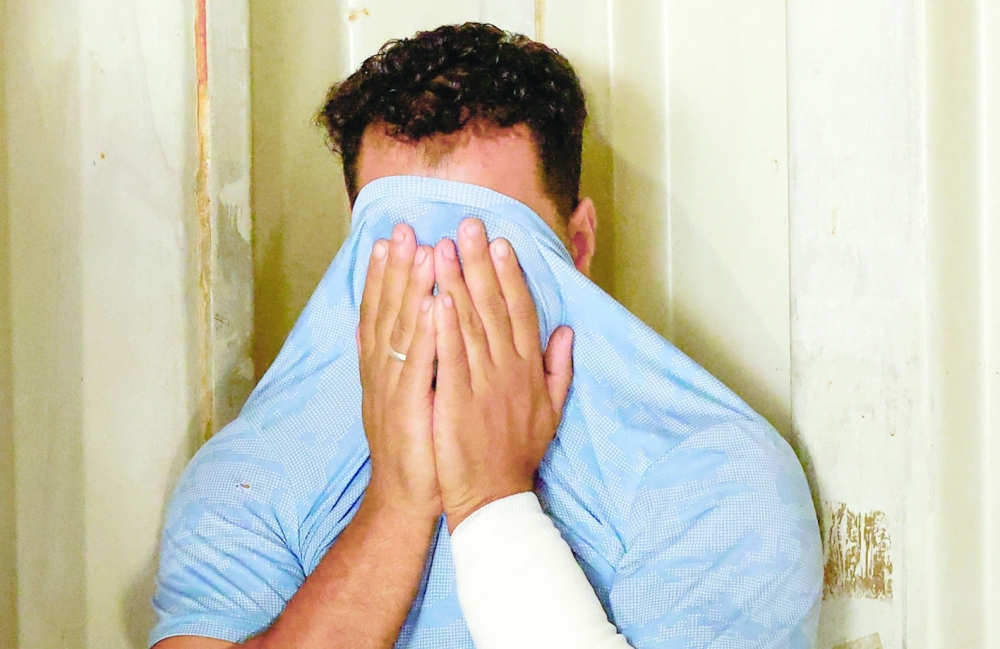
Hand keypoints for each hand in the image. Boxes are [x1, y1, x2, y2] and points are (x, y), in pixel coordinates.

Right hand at [358, 223, 440, 520]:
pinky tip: (432, 304)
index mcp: (386, 367)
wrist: (408, 496)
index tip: (394, 238)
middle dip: (395, 267)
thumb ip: (408, 359)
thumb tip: (401, 327)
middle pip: (387, 310)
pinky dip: (423, 333)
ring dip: (409, 288)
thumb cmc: (417, 445)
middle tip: (403, 228)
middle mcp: (383, 372)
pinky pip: (418, 365)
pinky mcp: (408, 408)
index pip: (383, 311)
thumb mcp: (407, 397)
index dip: (386, 274)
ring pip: (400, 329)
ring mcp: (393, 389)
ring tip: (420, 250)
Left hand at [431, 218, 573, 531]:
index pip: (520, 310)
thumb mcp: (552, 410)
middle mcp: (509, 368)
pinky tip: (434, 296)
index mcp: (529, 368)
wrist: (495, 496)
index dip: (510, 274)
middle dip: (480, 262)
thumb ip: (558, 367)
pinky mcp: (458, 399)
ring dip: (457, 282)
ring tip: (443, 246)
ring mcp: (484, 382)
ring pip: (471, 323)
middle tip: (467, 224)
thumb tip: (566, 331)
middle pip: (494, 305)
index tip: (499, 242)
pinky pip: (451, 356)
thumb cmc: (519, 453)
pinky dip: (444, 325)